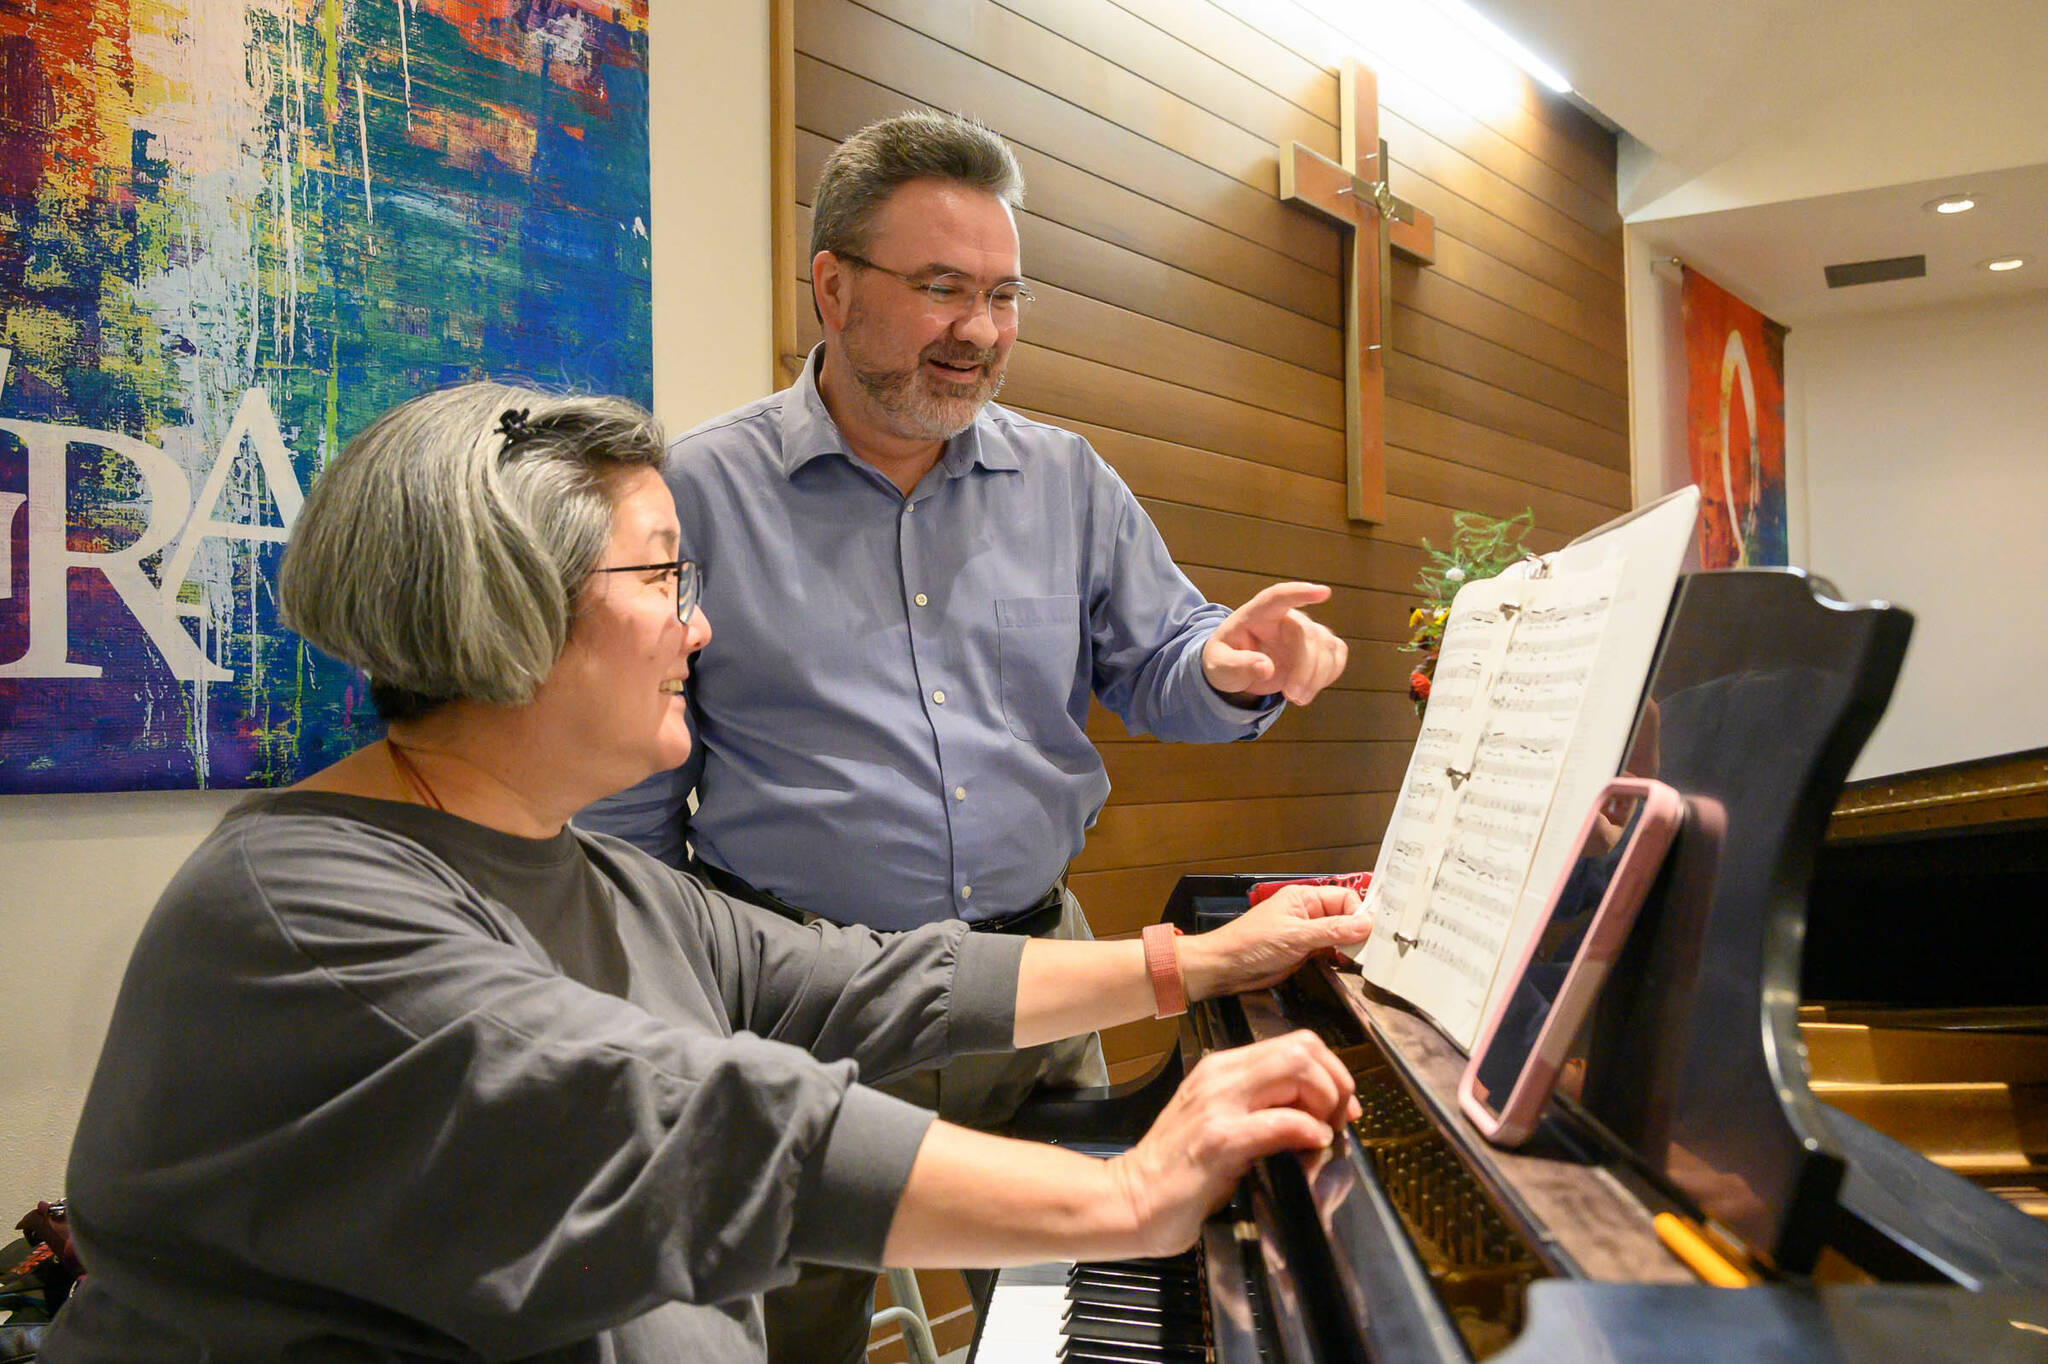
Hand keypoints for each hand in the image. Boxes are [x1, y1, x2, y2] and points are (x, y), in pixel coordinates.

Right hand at [1107, 1031, 1360, 1255]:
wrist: (1130, 1200)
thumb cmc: (1179, 1172)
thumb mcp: (1223, 1124)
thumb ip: (1262, 1110)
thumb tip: (1318, 1117)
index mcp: (1223, 1068)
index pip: (1297, 1043)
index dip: (1332, 1071)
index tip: (1340, 1109)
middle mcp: (1220, 1074)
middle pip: (1303, 1049)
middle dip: (1336, 1085)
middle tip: (1338, 1123)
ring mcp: (1217, 1103)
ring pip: (1296, 1070)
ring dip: (1325, 1103)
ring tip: (1324, 1136)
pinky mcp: (1218, 1139)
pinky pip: (1281, 1121)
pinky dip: (1308, 1132)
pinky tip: (1311, 1149)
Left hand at [1179, 885, 1372, 1001]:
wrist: (1226, 968)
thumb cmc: (1250, 944)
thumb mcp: (1296, 935)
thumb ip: (1332, 930)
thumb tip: (1365, 924)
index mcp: (1304, 898)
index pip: (1344, 899)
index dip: (1359, 914)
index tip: (1370, 934)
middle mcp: (1308, 913)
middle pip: (1345, 917)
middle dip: (1358, 931)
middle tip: (1369, 950)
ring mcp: (1306, 934)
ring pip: (1340, 936)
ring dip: (1350, 946)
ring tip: (1360, 959)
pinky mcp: (1304, 953)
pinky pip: (1330, 951)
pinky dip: (1340, 958)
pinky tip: (1345, 965)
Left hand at [1201, 582, 1347, 705]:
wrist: (1236, 669)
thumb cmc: (1225, 660)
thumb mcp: (1218, 666)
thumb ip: (1236, 666)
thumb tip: (1265, 667)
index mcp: (1256, 614)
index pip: (1278, 597)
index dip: (1300, 593)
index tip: (1324, 592)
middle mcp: (1285, 617)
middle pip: (1307, 634)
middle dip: (1305, 668)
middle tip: (1292, 696)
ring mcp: (1304, 630)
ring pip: (1326, 646)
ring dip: (1318, 677)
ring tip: (1297, 699)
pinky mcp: (1318, 646)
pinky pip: (1336, 654)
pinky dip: (1329, 675)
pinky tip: (1309, 689)